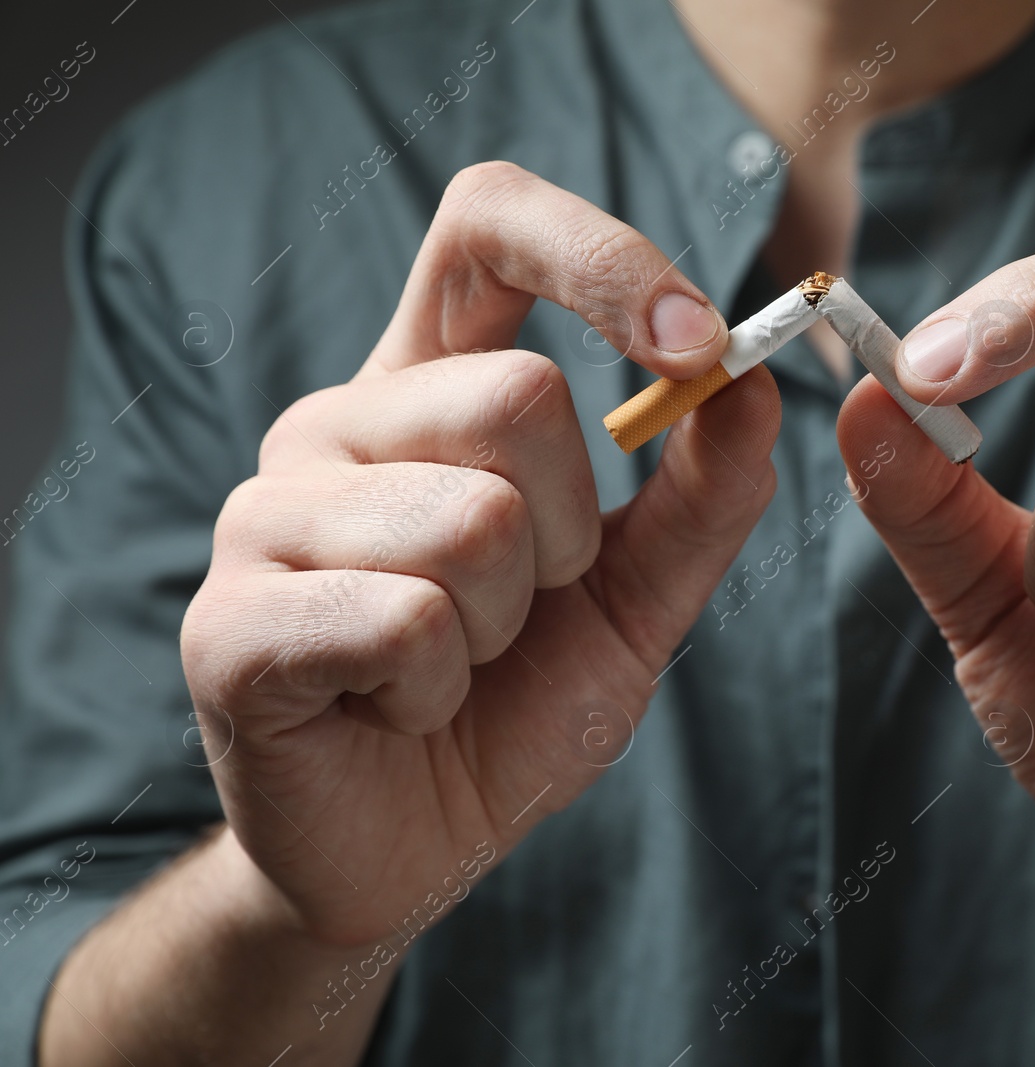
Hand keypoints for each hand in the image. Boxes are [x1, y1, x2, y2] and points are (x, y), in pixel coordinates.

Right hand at [180, 162, 779, 947]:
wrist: (414, 846)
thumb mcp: (639, 595)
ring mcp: (266, 515)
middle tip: (520, 608)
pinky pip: (402, 620)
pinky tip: (394, 708)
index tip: (697, 343)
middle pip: (518, 398)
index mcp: (430, 388)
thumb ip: (703, 493)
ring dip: (501, 627)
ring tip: (451, 666)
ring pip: (471, 524)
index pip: (488, 225)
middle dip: (571, 537)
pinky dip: (435, 689)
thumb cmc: (515, 703)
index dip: (600, 255)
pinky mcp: (228, 621)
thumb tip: (753, 383)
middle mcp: (337, 422)